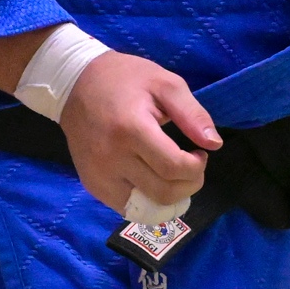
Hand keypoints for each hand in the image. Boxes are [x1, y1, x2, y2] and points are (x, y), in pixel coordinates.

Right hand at [59, 49, 220, 215]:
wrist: (75, 84)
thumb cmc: (124, 79)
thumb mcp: (165, 83)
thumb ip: (192, 114)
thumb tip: (214, 144)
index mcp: (131, 129)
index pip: (174, 168)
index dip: (197, 167)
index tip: (200, 153)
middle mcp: (112, 158)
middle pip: (163, 193)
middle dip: (189, 185)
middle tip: (190, 166)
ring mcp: (98, 175)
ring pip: (145, 209)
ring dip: (169, 198)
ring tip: (173, 176)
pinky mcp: (91, 184)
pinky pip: (126, 209)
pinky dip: (147, 202)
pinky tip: (152, 181)